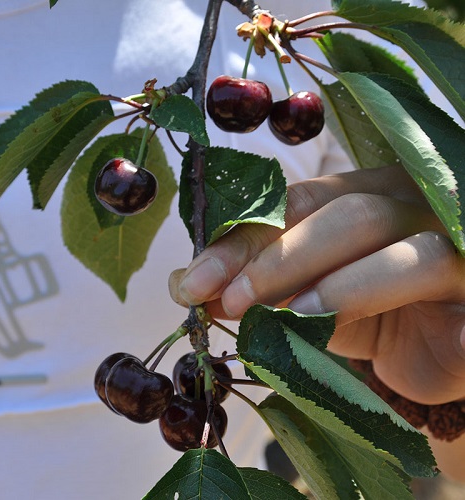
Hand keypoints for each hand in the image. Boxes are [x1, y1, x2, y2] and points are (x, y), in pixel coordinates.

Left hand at [169, 165, 464, 406]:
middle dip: (278, 260)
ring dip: (341, 286)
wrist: (437, 347)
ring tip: (294, 318)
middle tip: (229, 302)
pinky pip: (462, 293)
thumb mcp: (303, 300)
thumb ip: (256, 289)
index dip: (241, 241)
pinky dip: (460, 326)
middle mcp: (406, 208)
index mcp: (358, 198)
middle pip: (341, 216)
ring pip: (402, 253)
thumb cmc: (366, 314)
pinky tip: (453, 340)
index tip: (192, 283)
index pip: (292, 205)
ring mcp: (451, 245)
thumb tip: (186, 285)